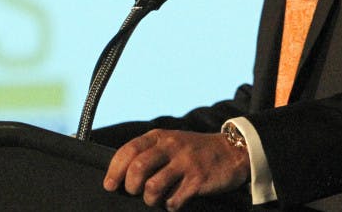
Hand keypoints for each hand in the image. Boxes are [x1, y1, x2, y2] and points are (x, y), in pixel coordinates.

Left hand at [103, 129, 249, 209]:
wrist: (231, 151)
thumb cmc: (194, 151)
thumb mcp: (170, 142)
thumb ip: (148, 152)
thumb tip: (122, 173)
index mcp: (159, 137)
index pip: (128, 150)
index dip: (114, 170)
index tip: (109, 185)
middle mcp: (170, 147)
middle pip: (137, 168)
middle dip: (130, 186)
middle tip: (134, 192)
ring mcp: (185, 163)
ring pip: (153, 186)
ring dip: (149, 199)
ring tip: (155, 199)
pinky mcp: (198, 179)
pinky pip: (174, 200)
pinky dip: (170, 205)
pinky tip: (174, 202)